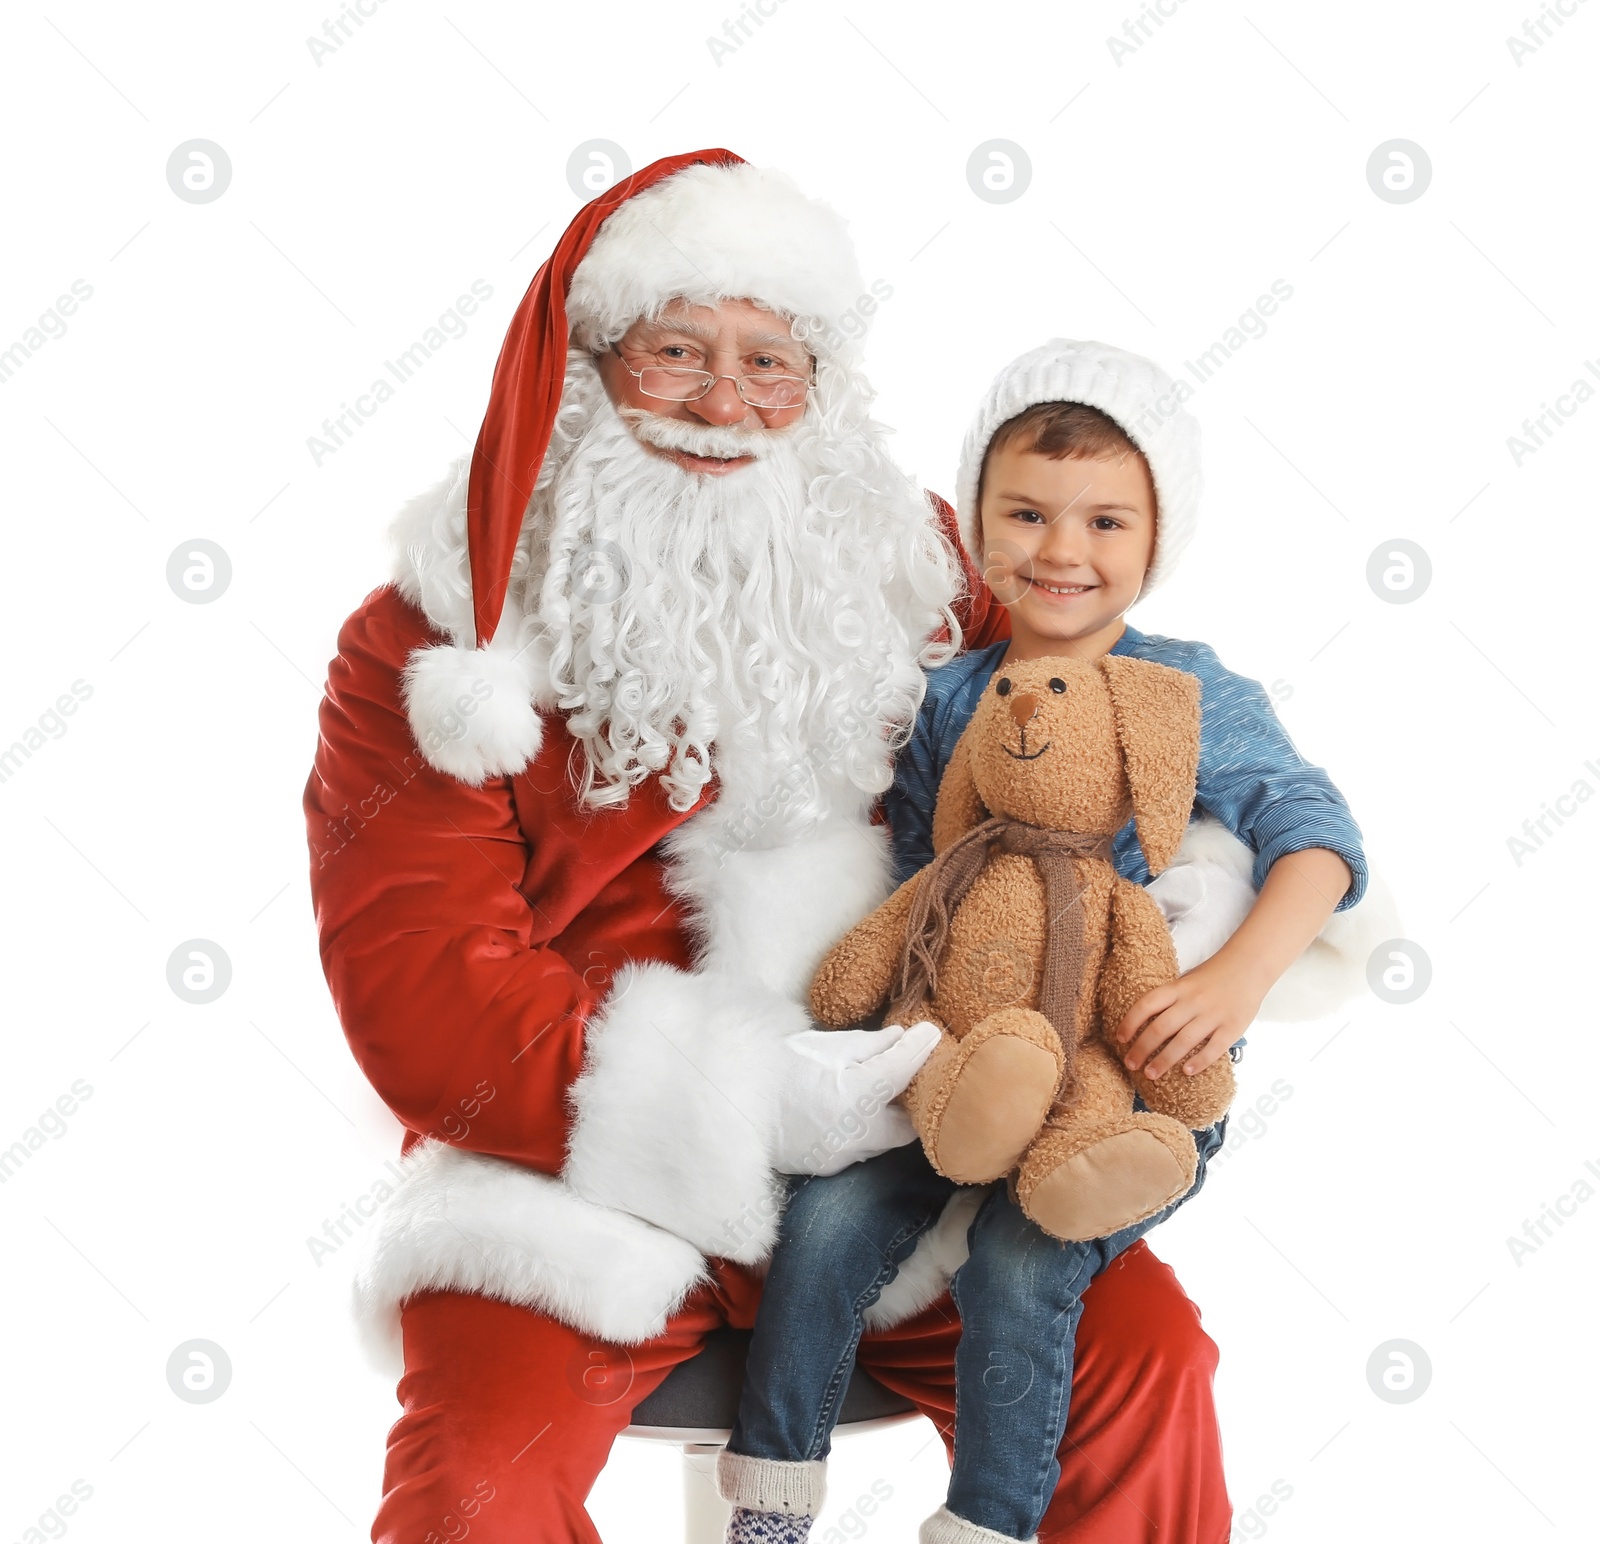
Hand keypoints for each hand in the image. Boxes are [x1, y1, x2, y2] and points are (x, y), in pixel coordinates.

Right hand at [771, 1021, 940, 1176]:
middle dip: (911, 1102)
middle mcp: (857, 1133)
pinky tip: (853, 1115)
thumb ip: (871, 1044)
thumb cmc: (778, 1065)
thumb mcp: (826, 1045)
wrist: (735, 1100)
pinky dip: (864, 1133)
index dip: (920, 1049)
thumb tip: (903, 1037)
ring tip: (882, 1095)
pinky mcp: (829, 1167)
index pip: (904, 1069)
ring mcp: (843, 1155)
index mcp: (857, 1095)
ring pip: (885, 1142)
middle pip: (908, 1125)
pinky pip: (860, 1151)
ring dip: (888, 1120)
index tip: (930, 1035)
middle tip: (908, 1077)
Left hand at [1113, 959, 1263, 1079]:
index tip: (1120, 1039)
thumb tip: (1142, 1023)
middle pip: (1161, 1027)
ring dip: (1164, 1060)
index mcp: (1178, 988)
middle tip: (1131, 1064)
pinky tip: (1186, 1072)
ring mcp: (1213, 1015)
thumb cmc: (1212, 977)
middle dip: (1142, 1048)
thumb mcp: (1186, 980)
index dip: (1130, 1022)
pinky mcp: (1233, 1027)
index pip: (1147, 1004)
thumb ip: (1169, 999)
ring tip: (1151, 1074)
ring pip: (1184, 1041)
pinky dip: (1199, 1061)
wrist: (1249, 967)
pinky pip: (1214, 1048)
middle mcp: (1193, 1001)